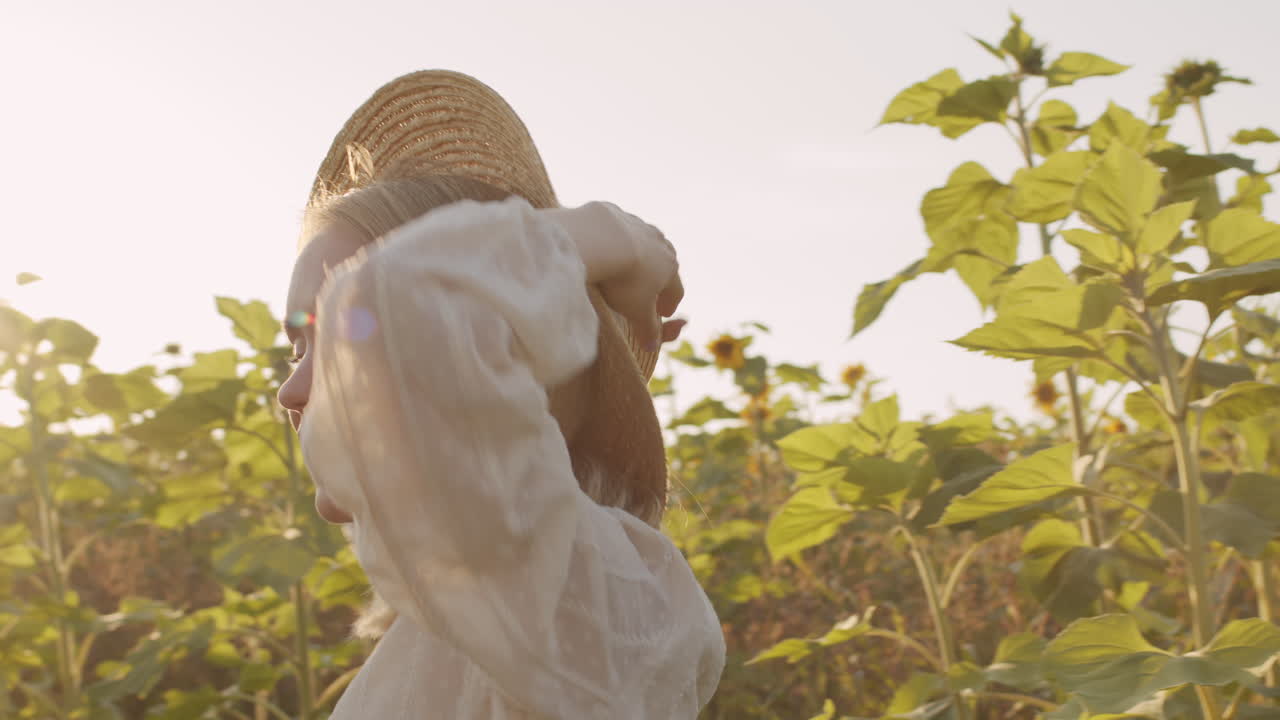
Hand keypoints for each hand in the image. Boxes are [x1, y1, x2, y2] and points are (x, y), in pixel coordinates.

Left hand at [548, 202, 685, 350]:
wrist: (603, 238)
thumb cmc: (624, 280)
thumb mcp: (636, 311)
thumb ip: (648, 330)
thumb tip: (652, 347)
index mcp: (671, 269)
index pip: (676, 291)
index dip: (670, 304)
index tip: (663, 313)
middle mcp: (662, 245)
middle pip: (666, 263)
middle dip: (660, 277)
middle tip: (650, 289)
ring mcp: (641, 226)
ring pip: (646, 243)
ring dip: (642, 256)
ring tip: (630, 266)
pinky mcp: (619, 214)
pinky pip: (622, 228)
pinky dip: (619, 238)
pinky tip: (608, 245)